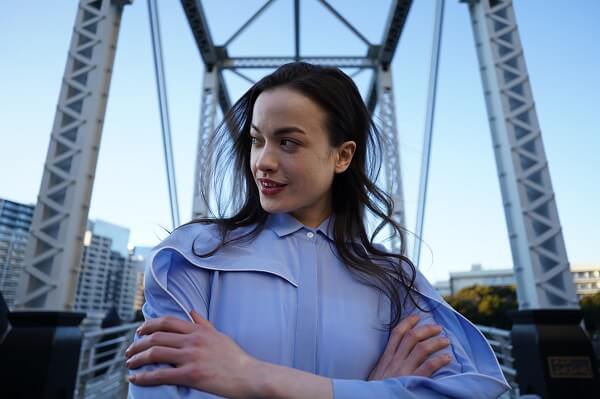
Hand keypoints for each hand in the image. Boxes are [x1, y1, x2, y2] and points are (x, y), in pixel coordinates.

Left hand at [125, 311, 260, 398]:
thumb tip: (191, 312)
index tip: (139, 331)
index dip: (149, 325)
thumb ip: (203, 324)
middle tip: (129, 351)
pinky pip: (160, 374)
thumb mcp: (219, 335)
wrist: (250, 375)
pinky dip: (144, 376)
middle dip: (138, 343)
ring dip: (137, 358)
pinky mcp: (191, 375)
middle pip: (156, 337)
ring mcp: (191, 357)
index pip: (167, 322)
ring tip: (129, 364)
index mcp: (199, 330)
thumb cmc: (237, 358)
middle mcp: (193, 340)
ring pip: (155, 353)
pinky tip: (135, 378)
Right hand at [368, 315, 451, 379]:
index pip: (397, 333)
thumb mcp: (377, 373)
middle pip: (411, 337)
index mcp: (386, 358)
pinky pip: (428, 366)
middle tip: (438, 327)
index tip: (416, 316)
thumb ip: (385, 363)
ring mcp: (403, 370)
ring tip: (446, 341)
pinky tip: (447, 358)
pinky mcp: (412, 381)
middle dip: (426, 329)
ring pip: (421, 348)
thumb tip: (395, 354)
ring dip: (436, 342)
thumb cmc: (377, 389)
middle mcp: (395, 361)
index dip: (407, 322)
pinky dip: (439, 360)